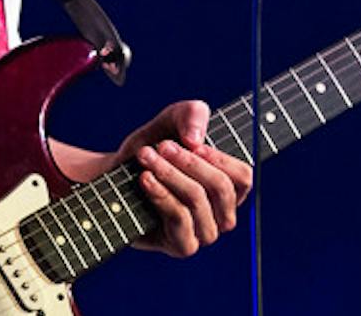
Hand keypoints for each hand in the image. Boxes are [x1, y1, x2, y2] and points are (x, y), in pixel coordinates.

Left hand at [113, 101, 252, 257]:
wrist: (117, 175)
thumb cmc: (152, 148)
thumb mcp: (171, 121)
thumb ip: (191, 114)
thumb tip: (196, 139)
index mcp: (228, 186)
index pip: (243, 177)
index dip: (220, 159)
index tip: (193, 143)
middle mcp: (222, 213)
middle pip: (220, 188)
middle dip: (189, 162)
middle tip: (162, 145)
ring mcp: (204, 232)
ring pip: (197, 200)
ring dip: (169, 173)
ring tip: (146, 156)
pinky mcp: (183, 245)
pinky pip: (180, 218)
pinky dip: (160, 194)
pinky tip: (145, 179)